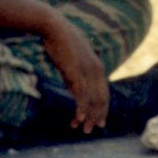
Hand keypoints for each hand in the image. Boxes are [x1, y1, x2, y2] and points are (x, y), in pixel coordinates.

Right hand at [42, 18, 109, 132]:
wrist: (53, 27)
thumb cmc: (59, 44)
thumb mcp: (70, 64)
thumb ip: (74, 78)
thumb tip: (74, 94)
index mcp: (97, 66)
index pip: (103, 93)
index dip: (102, 109)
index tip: (98, 121)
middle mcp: (96, 69)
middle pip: (101, 98)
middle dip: (96, 116)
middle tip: (89, 130)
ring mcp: (87, 70)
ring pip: (92, 99)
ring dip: (88, 116)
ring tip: (83, 129)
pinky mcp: (76, 71)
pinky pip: (82, 93)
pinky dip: (82, 107)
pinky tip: (79, 118)